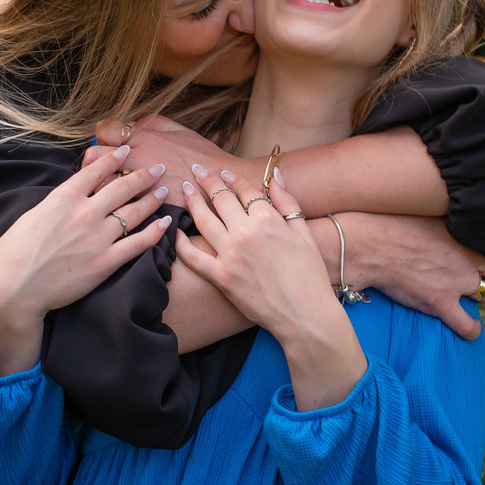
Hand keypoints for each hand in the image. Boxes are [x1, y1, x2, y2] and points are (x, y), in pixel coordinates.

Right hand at [0, 145, 171, 375]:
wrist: (14, 287)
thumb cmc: (13, 253)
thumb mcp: (32, 215)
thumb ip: (56, 204)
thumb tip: (71, 196)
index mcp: (63, 198)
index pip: (95, 171)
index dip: (114, 159)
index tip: (126, 150)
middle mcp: (85, 213)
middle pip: (122, 188)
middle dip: (143, 176)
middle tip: (159, 167)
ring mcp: (98, 237)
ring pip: (135, 212)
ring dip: (153, 199)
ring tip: (164, 190)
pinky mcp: (106, 262)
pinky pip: (138, 243)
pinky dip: (155, 232)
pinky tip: (165, 223)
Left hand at [91, 116, 255, 205]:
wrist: (218, 182)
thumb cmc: (200, 155)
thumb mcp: (177, 129)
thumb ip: (150, 122)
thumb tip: (131, 120)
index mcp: (142, 136)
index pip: (104, 130)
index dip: (104, 137)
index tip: (109, 143)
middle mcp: (135, 157)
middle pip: (93, 155)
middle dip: (94, 160)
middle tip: (101, 166)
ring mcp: (136, 181)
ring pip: (99, 181)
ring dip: (99, 182)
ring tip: (106, 184)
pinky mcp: (141, 201)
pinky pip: (115, 201)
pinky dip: (113, 200)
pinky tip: (119, 201)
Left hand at [175, 163, 365, 409]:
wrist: (304, 314)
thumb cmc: (310, 275)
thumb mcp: (304, 233)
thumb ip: (287, 201)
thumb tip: (274, 175)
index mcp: (268, 219)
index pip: (244, 190)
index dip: (232, 179)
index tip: (223, 172)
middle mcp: (245, 233)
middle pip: (220, 199)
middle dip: (207, 181)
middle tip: (197, 170)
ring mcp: (229, 255)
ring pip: (203, 220)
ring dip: (192, 201)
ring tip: (186, 188)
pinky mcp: (220, 277)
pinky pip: (193, 257)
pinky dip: (180, 243)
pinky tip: (175, 231)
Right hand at [338, 213, 484, 339]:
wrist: (369, 246)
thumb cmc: (388, 225)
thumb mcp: (424, 213)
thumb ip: (443, 221)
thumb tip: (444, 214)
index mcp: (461, 235)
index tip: (479, 257)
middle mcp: (465, 258)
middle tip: (478, 276)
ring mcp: (455, 282)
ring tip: (477, 299)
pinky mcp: (439, 303)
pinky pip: (467, 325)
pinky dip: (472, 329)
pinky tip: (471, 328)